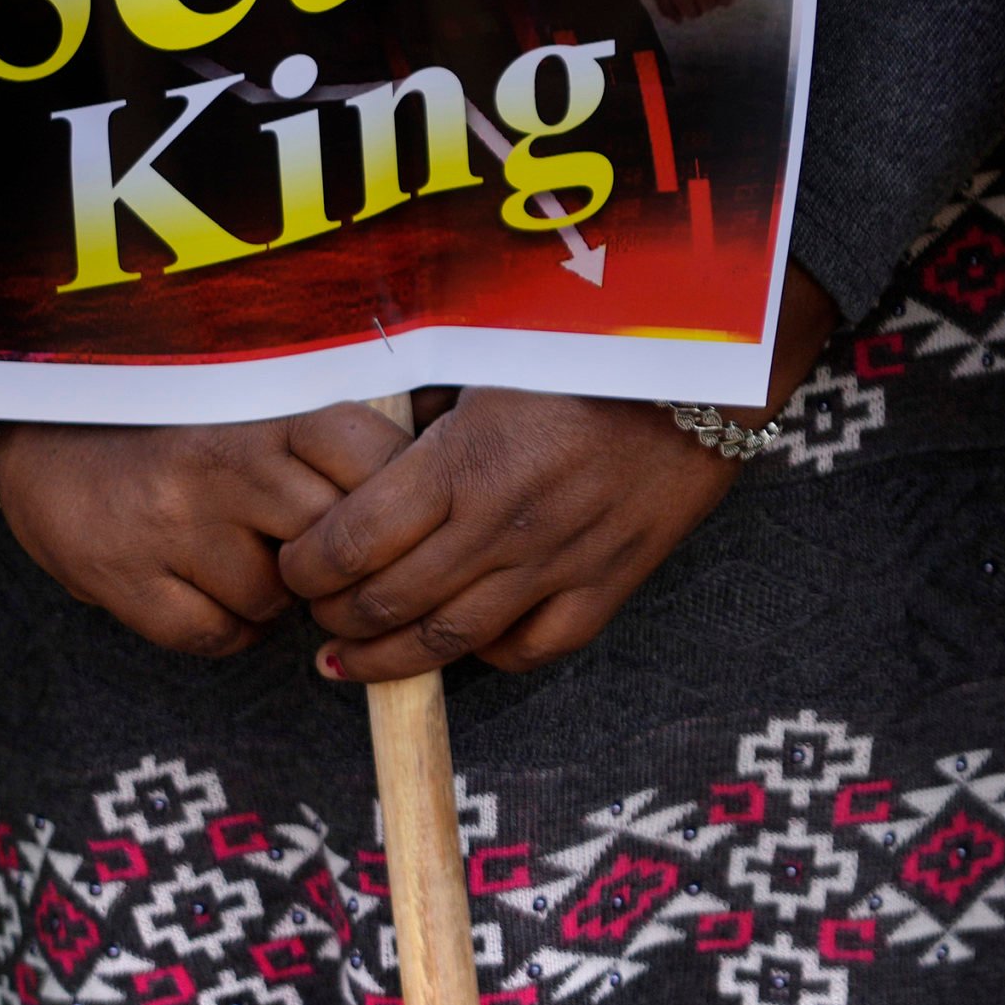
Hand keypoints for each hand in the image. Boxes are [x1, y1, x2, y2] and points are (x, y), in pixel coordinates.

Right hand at [0, 409, 410, 658]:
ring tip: (251, 564)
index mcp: (263, 409)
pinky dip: (231, 630)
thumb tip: (425, 472)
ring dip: (279, 598)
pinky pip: (217, 635)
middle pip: (334, 536)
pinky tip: (217, 598)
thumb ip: (324, 433)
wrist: (39, 433)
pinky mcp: (124, 580)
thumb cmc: (176, 424)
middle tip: (320, 554)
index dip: (390, 492)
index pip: (369, 451)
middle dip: (338, 558)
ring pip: (277, 596)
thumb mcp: (249, 401)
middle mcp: (222, 464)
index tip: (386, 510)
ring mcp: (171, 525)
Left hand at [283, 265, 840, 680]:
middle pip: (385, 602)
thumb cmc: (589, 345)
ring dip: (385, 658)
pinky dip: (486, 656)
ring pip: (447, 642)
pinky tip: (461, 646)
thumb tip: (355, 436)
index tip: (296, 563)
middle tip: (319, 609)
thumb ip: (421, 404)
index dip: (304, 568)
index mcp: (463, 461)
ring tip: (353, 658)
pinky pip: (532, 649)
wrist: (707, 366)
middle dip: (333, 616)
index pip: (347, 545)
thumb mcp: (488, 357)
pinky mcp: (609, 583)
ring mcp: (558, 562)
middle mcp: (502, 523)